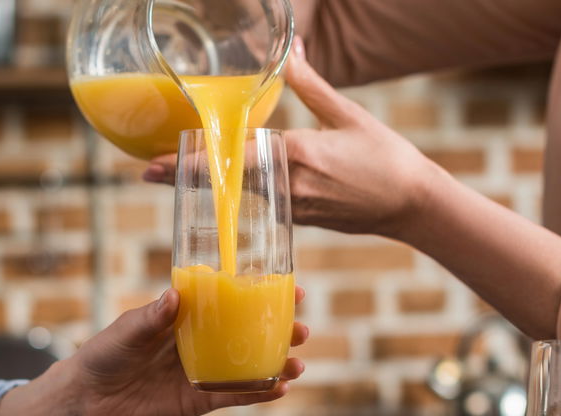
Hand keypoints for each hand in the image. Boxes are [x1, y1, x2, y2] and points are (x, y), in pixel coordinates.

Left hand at [70, 287, 308, 415]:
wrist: (89, 397)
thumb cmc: (106, 353)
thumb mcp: (128, 329)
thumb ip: (152, 316)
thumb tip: (173, 296)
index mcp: (190, 316)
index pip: (233, 301)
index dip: (263, 294)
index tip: (292, 288)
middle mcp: (204, 342)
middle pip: (251, 334)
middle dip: (281, 332)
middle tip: (301, 330)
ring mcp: (206, 372)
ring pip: (250, 366)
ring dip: (277, 365)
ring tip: (297, 364)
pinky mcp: (201, 400)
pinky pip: (236, 396)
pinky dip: (259, 394)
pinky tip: (279, 389)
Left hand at [143, 37, 440, 237]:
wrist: (414, 205)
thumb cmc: (386, 158)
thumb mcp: (346, 114)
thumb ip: (311, 84)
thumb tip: (289, 50)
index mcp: (298, 156)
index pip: (232, 160)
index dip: (190, 163)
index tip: (155, 163)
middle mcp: (289, 186)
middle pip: (224, 183)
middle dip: (185, 178)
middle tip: (147, 172)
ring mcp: (294, 208)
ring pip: (238, 197)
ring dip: (207, 187)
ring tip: (172, 177)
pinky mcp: (302, 220)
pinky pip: (259, 206)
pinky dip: (235, 197)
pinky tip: (219, 191)